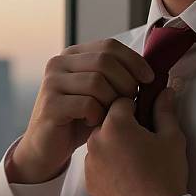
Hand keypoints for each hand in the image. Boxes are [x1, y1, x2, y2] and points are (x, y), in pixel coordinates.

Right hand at [7, 38, 154, 183]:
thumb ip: (115, 78)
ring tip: (109, 115)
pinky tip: (94, 123)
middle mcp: (58, 64)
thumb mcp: (99, 94)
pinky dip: (97, 115)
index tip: (149, 79)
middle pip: (105, 61)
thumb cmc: (77, 122)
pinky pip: (87, 103)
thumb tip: (148, 71)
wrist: (46, 149)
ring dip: (112, 101)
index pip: (109, 46)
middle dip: (125, 82)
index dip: (134, 60)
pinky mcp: (50, 105)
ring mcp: (52, 83)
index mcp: (72, 56)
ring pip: (97, 82)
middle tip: (129, 102)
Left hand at [84, 87, 187, 195]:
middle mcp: (96, 140)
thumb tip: (164, 92)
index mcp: (115, 125)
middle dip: (123, 126)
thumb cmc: (165, 176)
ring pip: (101, 143)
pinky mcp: (88, 181)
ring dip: (113, 146)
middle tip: (142, 142)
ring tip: (134, 162)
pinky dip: (107, 165)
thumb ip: (164, 111)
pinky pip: (97, 164)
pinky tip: (125, 176)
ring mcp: (90, 162)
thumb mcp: (171, 138)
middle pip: (107, 122)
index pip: (120, 101)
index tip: (145, 117)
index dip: (135, 106)